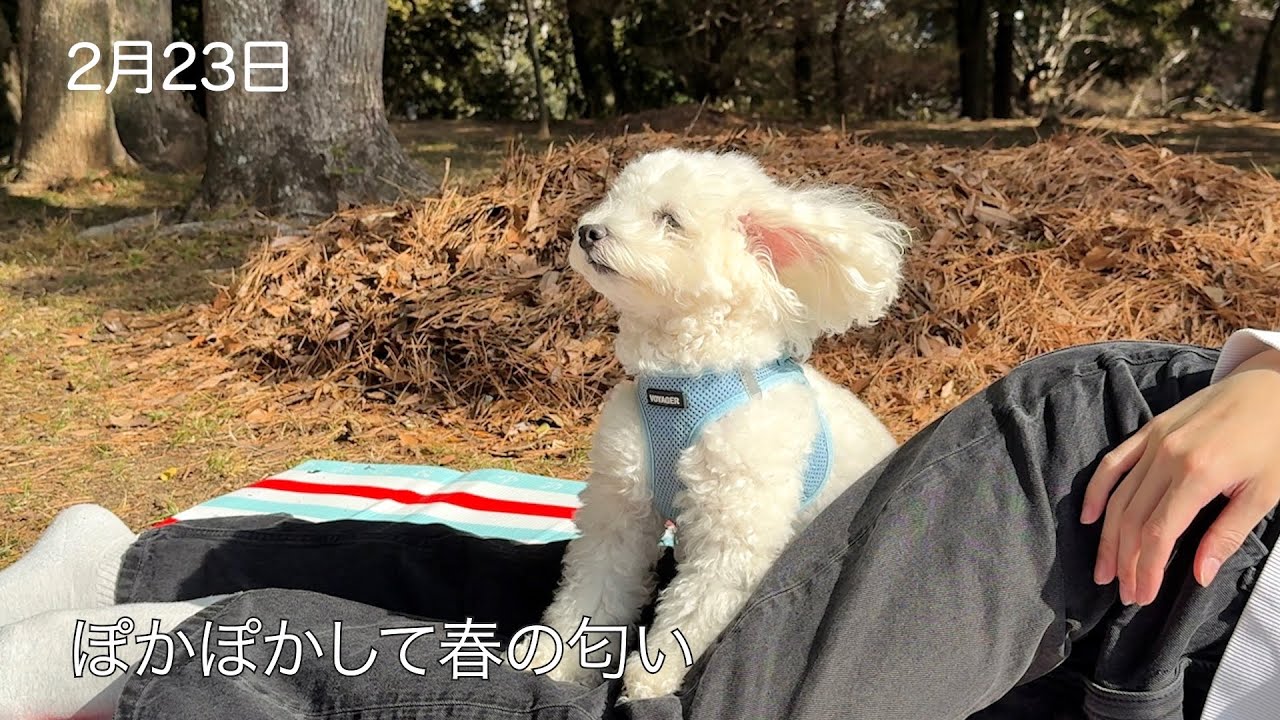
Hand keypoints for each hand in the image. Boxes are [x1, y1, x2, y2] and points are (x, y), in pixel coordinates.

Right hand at [1081, 347, 1279, 605]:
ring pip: (1118, 497)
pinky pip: (1113, 463)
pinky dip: (1096, 491)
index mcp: (1198, 474)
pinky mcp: (1150, 430)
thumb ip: (1227, 534)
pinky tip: (1088, 518)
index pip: (1157, 533)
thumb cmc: (1278, 441)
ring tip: (1104, 569)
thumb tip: (1199, 576)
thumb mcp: (1266, 493)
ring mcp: (1153, 440)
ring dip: (1108, 537)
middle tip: (1125, 594)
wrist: (1275, 386)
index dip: (1145, 568)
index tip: (1143, 596)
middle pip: (1131, 519)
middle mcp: (1166, 456)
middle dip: (1125, 561)